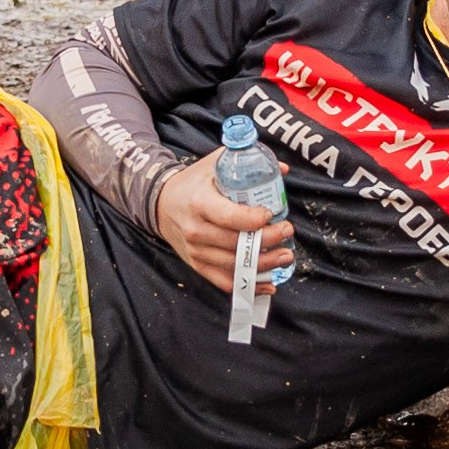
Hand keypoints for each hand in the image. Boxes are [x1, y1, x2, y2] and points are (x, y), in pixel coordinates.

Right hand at [157, 152, 296, 296]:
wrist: (161, 204)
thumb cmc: (193, 183)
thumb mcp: (214, 165)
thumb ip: (247, 162)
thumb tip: (284, 169)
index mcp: (199, 203)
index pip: (230, 217)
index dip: (253, 219)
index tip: (272, 214)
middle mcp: (195, 229)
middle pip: (236, 242)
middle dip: (267, 240)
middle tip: (287, 231)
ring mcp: (195, 250)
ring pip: (234, 265)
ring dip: (264, 264)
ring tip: (285, 256)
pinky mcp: (197, 264)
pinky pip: (224, 281)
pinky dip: (248, 285)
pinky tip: (269, 284)